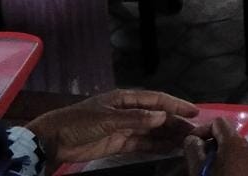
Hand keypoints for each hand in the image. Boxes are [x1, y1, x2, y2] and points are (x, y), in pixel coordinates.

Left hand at [27, 89, 198, 165]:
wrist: (53, 140)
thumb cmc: (79, 122)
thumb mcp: (107, 118)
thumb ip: (136, 118)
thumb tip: (162, 116)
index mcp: (125, 99)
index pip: (156, 100)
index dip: (175, 105)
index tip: (193, 112)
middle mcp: (128, 111)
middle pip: (156, 116)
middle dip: (175, 123)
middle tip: (194, 132)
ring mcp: (124, 128)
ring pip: (152, 131)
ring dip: (168, 135)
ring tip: (186, 142)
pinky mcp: (118, 143)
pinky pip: (141, 144)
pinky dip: (155, 146)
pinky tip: (168, 149)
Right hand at [184, 117, 247, 175]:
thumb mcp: (201, 170)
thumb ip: (194, 150)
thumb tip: (191, 138)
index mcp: (234, 142)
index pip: (218, 122)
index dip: (202, 130)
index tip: (190, 144)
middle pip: (226, 135)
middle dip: (209, 144)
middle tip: (195, 159)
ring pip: (233, 148)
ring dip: (217, 155)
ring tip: (205, 170)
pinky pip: (240, 159)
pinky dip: (228, 162)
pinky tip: (219, 175)